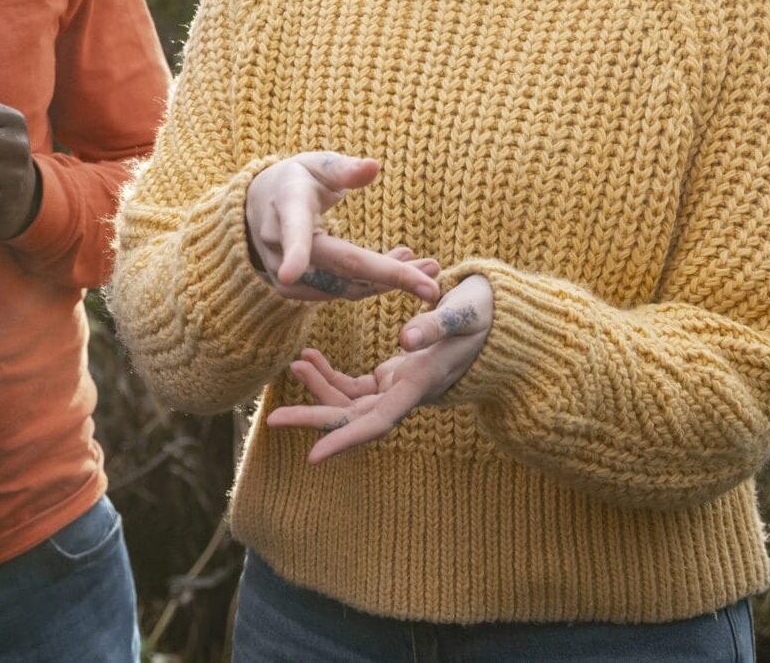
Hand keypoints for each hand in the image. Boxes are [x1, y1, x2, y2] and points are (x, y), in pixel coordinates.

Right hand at [243, 152, 441, 304]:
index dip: (294, 252)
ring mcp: (284, 273)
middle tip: (431, 287)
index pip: (293, 230)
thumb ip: (344, 169)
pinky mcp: (295, 290)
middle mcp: (280, 244)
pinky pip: (340, 292)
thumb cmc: (296, 180)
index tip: (291, 273)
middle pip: (338, 267)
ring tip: (428, 268)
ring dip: (389, 282)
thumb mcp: (316, 164)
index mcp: (287, 206)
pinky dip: (373, 285)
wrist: (259, 207)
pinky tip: (402, 269)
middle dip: (387, 278)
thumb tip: (374, 167)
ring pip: (344, 287)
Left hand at [265, 274, 492, 462]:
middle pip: (353, 418)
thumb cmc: (484, 314)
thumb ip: (436, 325)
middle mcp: (406, 393)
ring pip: (350, 401)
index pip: (377, 422)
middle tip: (273, 418)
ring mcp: (398, 386)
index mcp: (419, 384)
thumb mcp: (463, 313)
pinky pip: (355, 386)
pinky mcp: (393, 376)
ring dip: (319, 388)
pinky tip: (310, 358)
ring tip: (295, 363)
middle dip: (314, 418)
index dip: (345, 440)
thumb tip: (404, 340)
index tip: (313, 456)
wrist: (496, 318)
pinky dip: (330, 374)